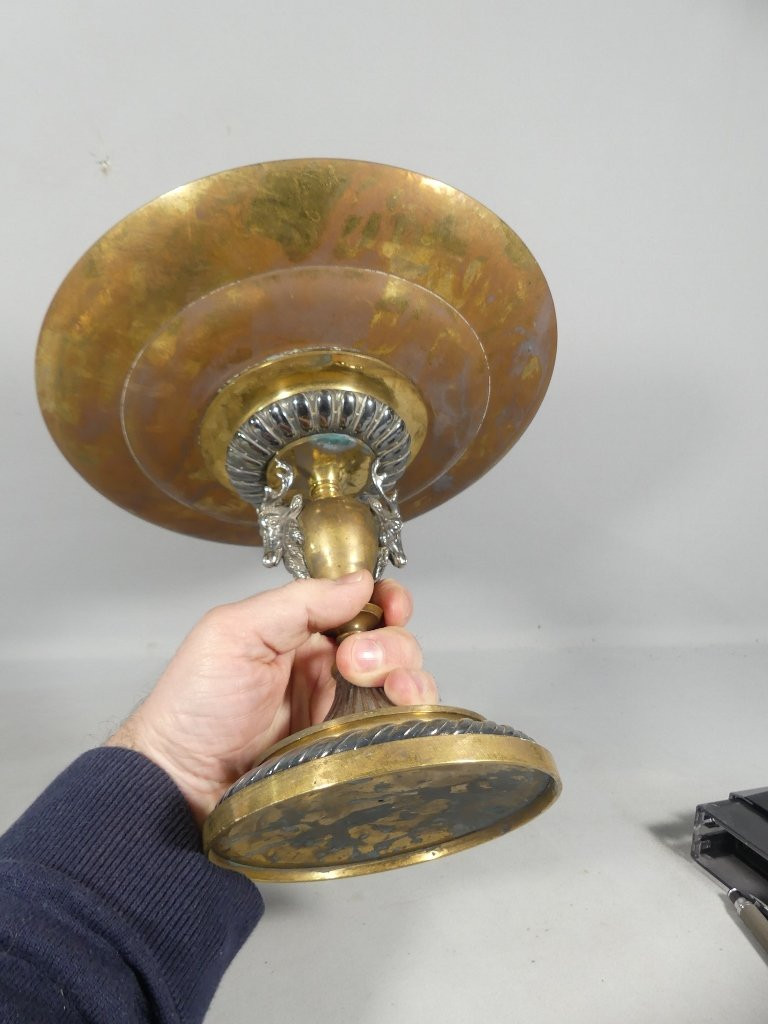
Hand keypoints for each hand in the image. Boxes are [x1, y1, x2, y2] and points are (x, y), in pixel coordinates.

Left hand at [106, 571, 436, 823]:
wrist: (179, 784)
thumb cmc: (192, 708)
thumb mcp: (234, 634)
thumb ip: (297, 603)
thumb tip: (358, 582)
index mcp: (298, 634)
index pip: (358, 606)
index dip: (384, 601)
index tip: (393, 605)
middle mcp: (324, 670)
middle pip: (389, 643)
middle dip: (389, 643)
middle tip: (356, 661)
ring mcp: (337, 713)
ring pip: (400, 684)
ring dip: (409, 676)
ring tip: (391, 687)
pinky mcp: (346, 753)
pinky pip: (392, 729)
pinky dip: (410, 715)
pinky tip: (399, 711)